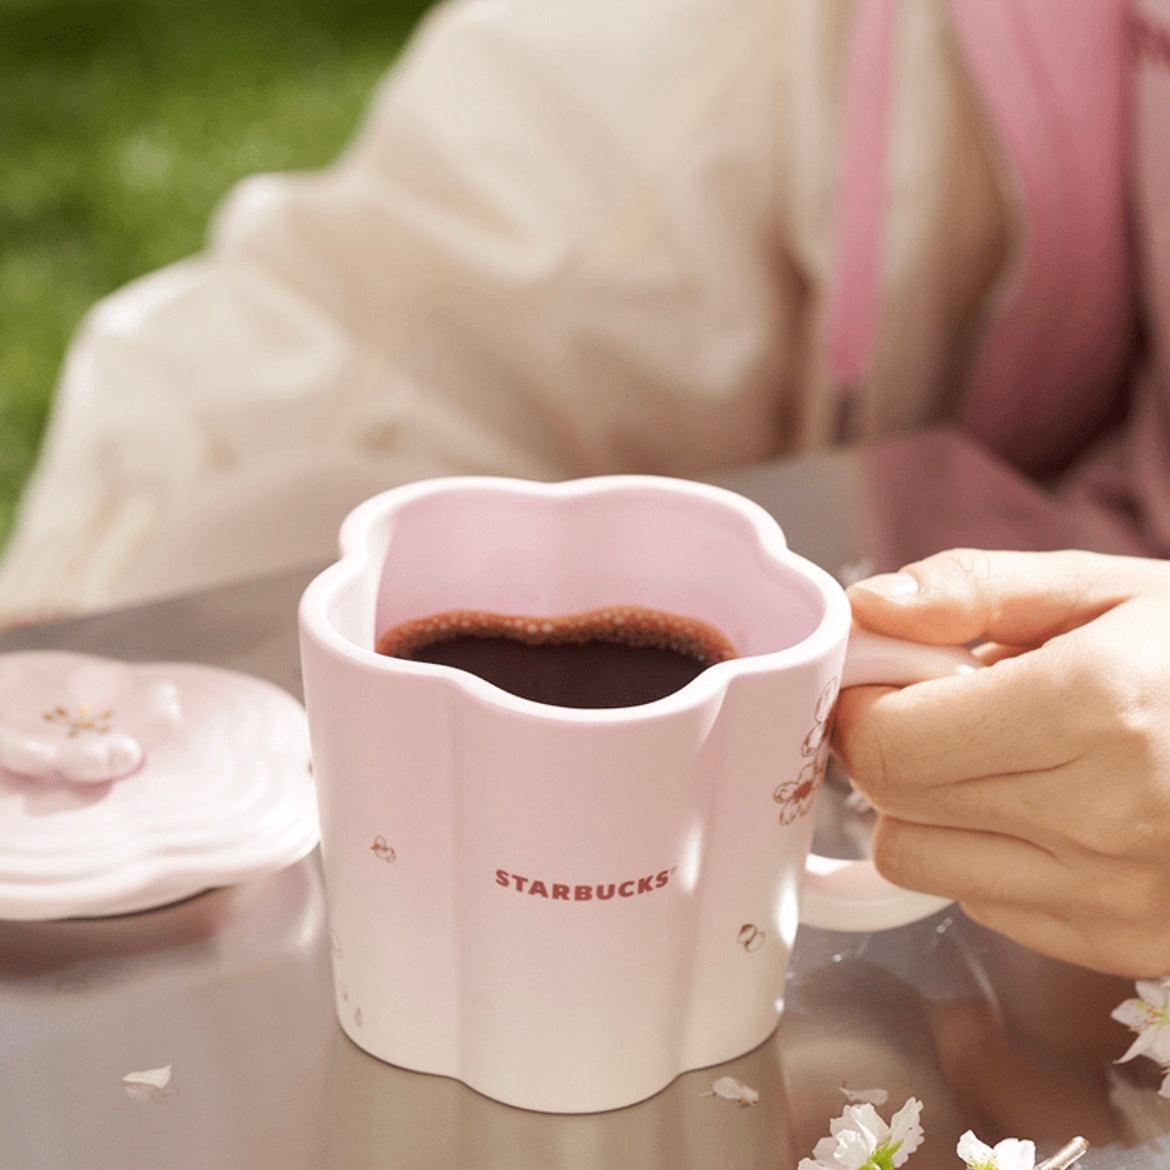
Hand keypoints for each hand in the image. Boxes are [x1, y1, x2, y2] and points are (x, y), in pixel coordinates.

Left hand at [836, 549, 1169, 977]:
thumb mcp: (1104, 588)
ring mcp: (1119, 896)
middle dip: (890, 751)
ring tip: (998, 760)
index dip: (861, 707)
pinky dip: (987, 857)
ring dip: (929, 810)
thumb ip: (974, 589)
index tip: (883, 679)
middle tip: (939, 710)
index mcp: (1095, 707)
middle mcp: (1106, 817)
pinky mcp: (1128, 945)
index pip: (889, 746)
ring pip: (922, 865)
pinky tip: (1046, 811)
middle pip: (894, 808)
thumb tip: (866, 609)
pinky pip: (986, 905)